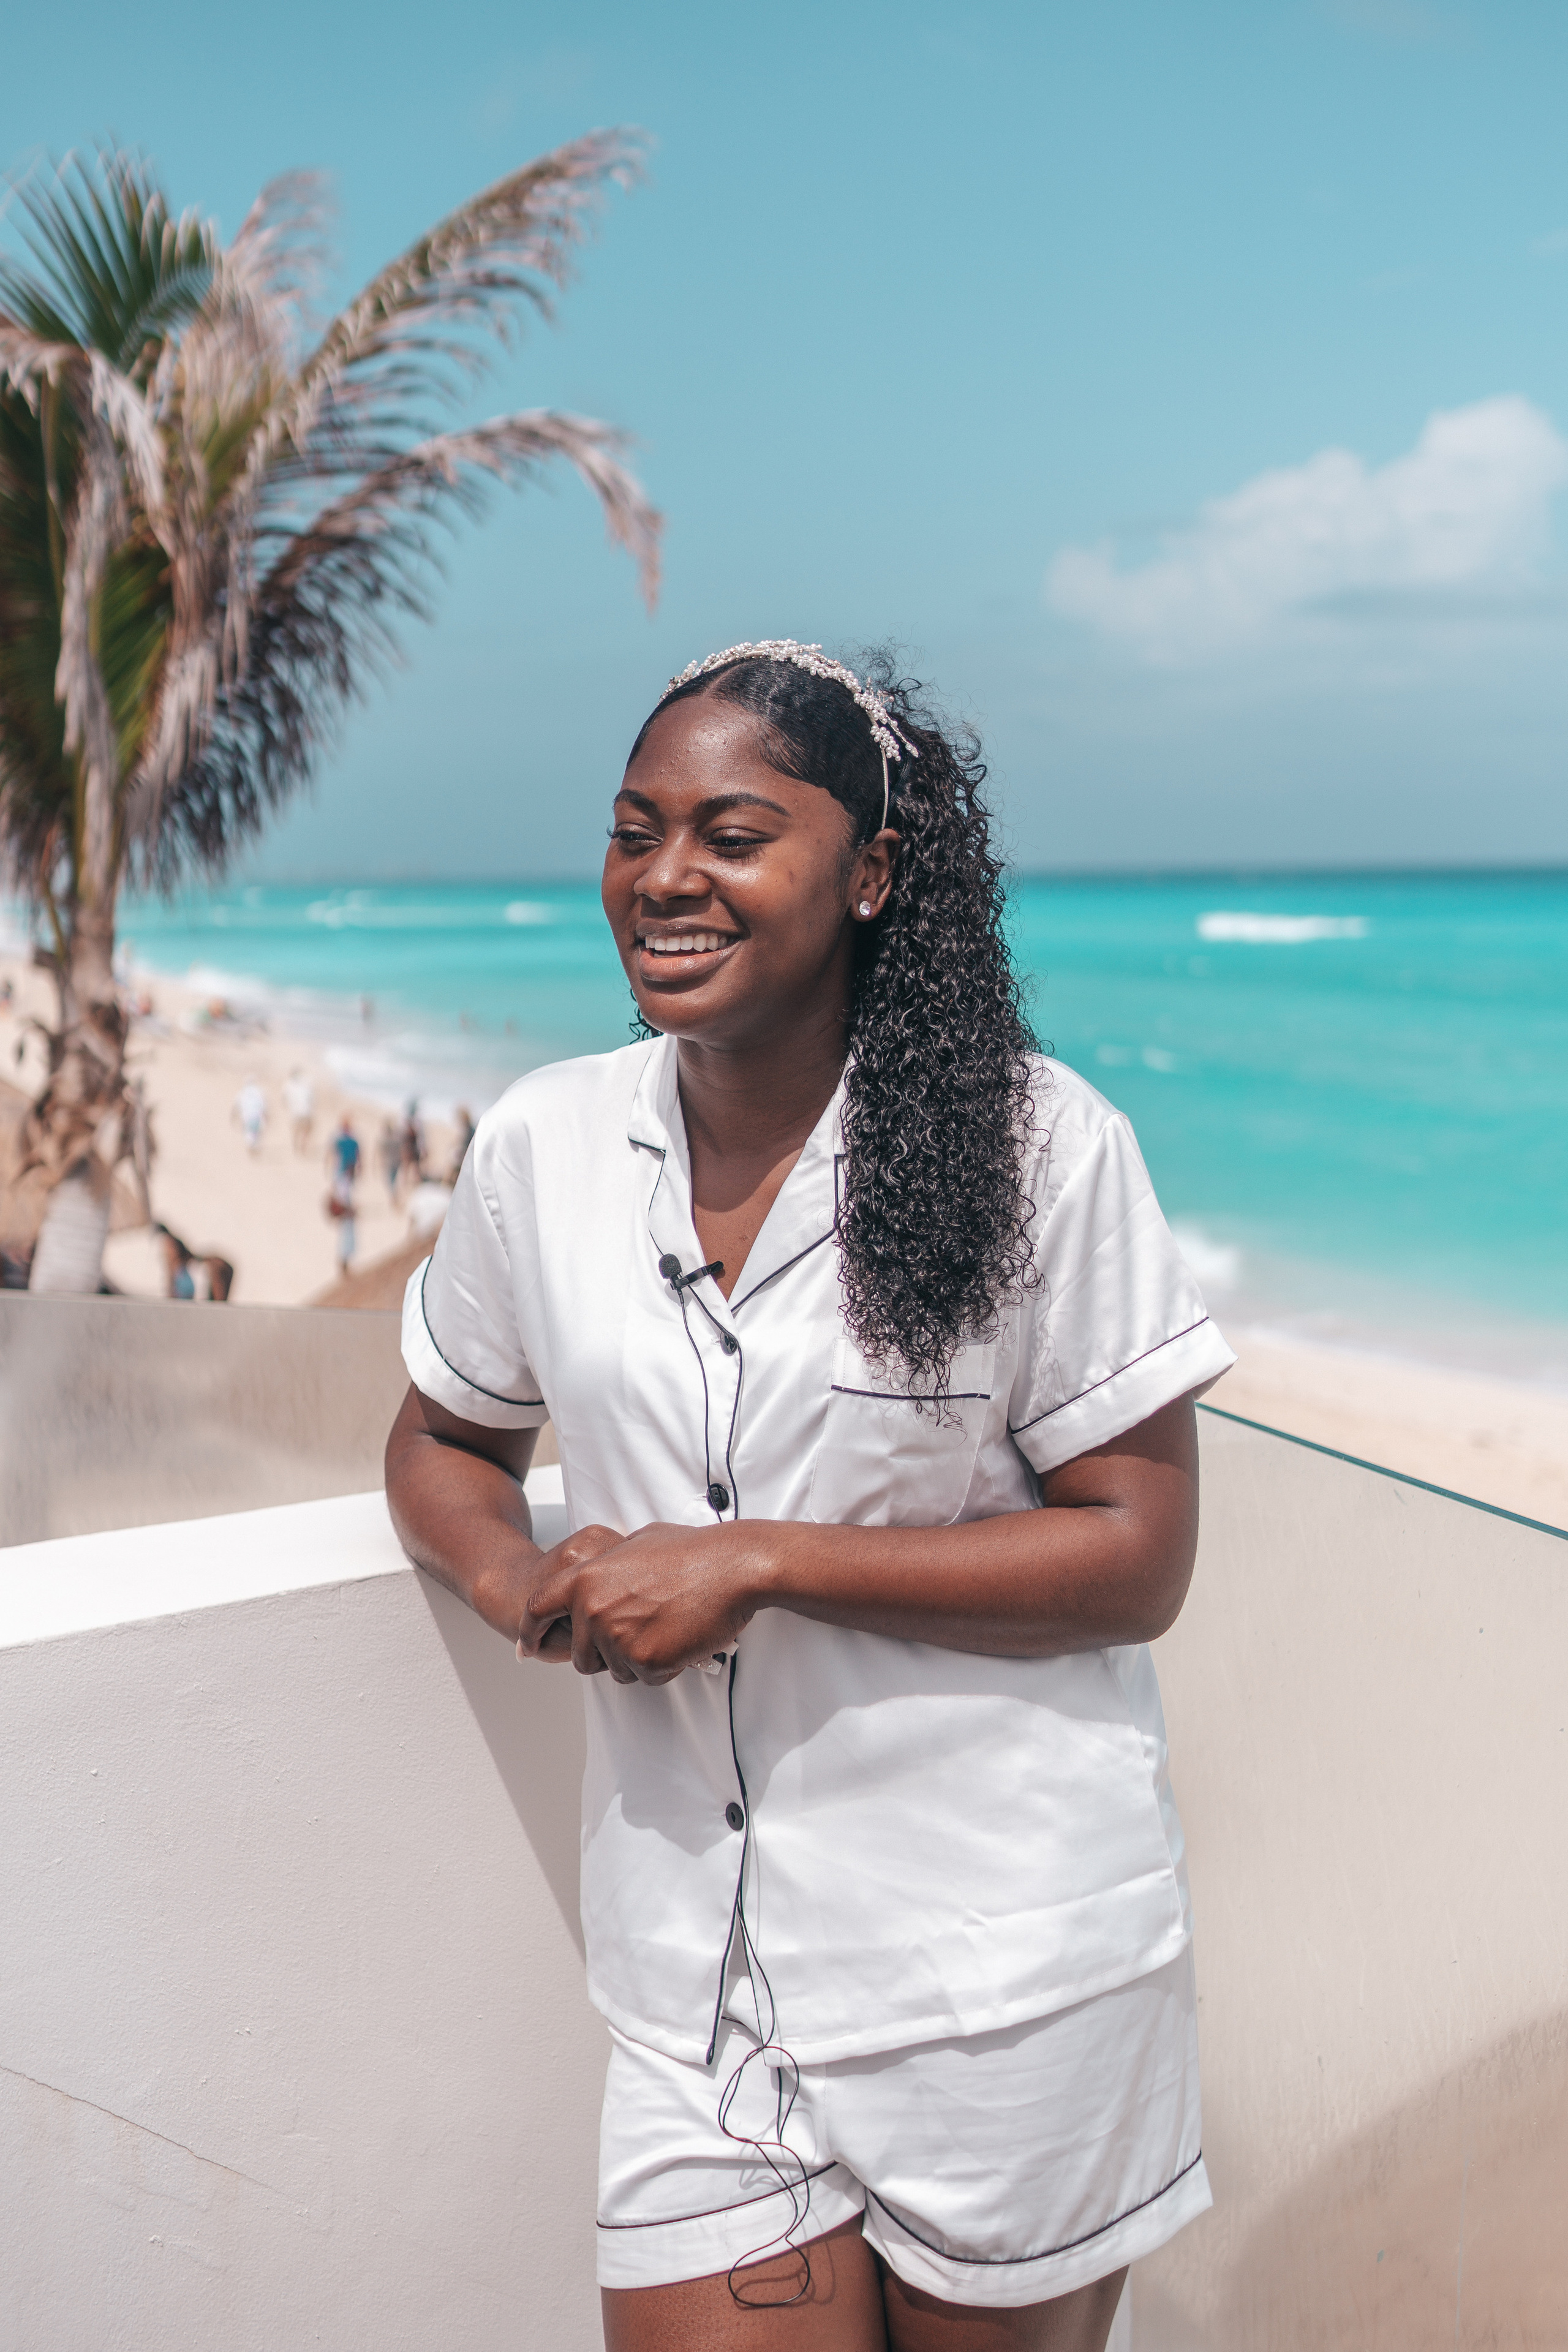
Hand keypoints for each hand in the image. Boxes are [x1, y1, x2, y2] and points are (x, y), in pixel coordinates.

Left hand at [516, 1520, 767, 1683]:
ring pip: (616, 1670)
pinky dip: (663, 1667)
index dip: (530, 1631)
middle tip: (641, 1634)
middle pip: (581, 1655)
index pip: (537, 1609)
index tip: (528, 1646)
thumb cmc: (692, 1552)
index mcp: (584, 1576)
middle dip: (605, 1653)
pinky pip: (646, 1679)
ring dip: (638, 1659)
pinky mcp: (645, 1662)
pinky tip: (681, 1638)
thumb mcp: (637, 1543)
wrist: (732, 1568)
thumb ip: (607, 1564)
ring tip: (667, 1626)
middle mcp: (592, 1609)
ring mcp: (617, 1638)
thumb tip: (603, 1571)